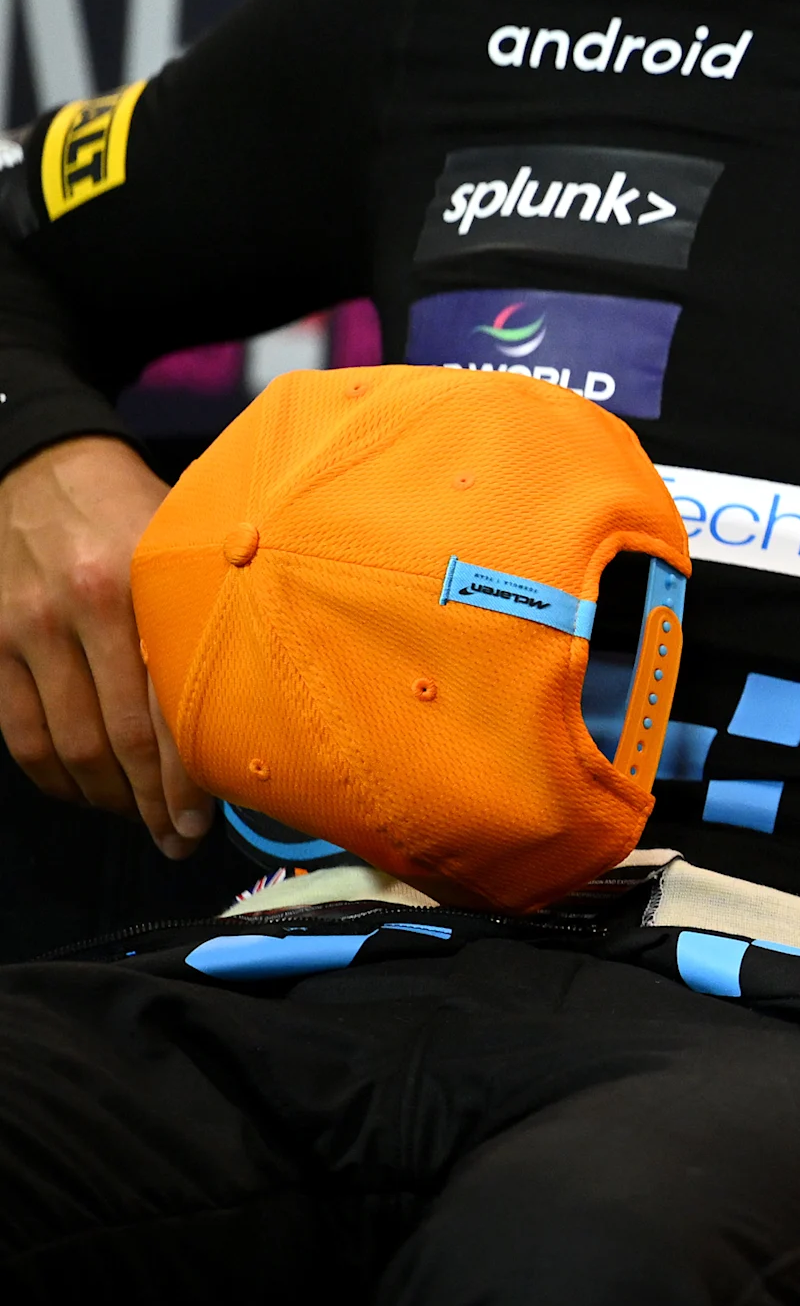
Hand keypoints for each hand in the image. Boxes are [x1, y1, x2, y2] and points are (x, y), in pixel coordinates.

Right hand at [0, 435, 207, 856]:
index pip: (173, 701)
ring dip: (105, 798)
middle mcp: (88, 607)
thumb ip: (214, 604)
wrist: (43, 465)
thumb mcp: (187, 539)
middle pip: (120, 737)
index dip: (188, 774)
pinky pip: (19, 733)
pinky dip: (53, 775)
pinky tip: (86, 791)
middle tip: (176, 840)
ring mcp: (31, 628)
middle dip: (151, 803)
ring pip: (68, 745)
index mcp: (150, 583)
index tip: (204, 820)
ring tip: (138, 820)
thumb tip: (268, 690)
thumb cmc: (137, 509)